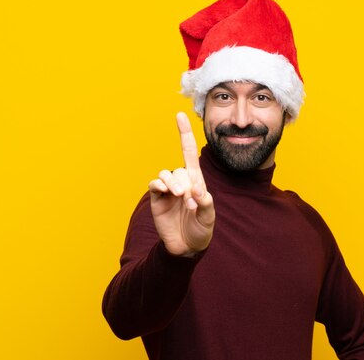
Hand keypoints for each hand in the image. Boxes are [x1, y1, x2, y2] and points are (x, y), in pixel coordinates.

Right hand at [148, 112, 214, 256]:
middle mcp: (181, 182)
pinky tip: (165, 192)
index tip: (179, 114)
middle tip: (190, 202)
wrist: (187, 248)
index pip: (188, 152)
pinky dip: (160, 185)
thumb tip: (196, 190)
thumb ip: (205, 202)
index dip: (184, 133)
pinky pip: (155, 184)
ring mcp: (167, 190)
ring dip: (173, 183)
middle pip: (180, 169)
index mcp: (196, 181)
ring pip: (166, 174)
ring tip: (179, 197)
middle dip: (185, 183)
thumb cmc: (201, 230)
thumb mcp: (209, 216)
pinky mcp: (157, 199)